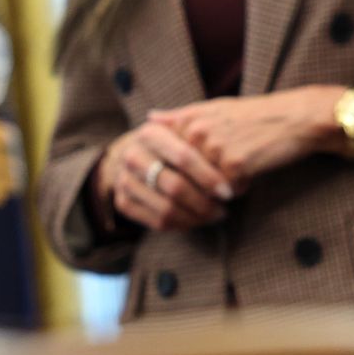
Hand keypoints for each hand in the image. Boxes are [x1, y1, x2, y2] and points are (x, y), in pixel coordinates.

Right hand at [96, 119, 235, 231]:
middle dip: (204, 203)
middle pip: (175, 187)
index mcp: (150, 134)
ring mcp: (125, 180)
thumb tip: (230, 159)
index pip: (184, 158)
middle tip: (223, 209)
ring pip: (167, 209)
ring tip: (214, 216)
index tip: (228, 192)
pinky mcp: (123, 202)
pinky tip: (196, 220)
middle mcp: (133, 156)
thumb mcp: (182, 130)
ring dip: (196, 218)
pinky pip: (157, 222)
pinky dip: (182, 225)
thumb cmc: (170, 141)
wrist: (132, 152)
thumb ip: (203, 139)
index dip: (208, 177)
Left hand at [147, 87, 340, 189]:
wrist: (294, 118)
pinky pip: (228, 191)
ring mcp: (214, 148)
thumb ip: (179, 117)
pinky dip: (242, 187)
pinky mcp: (234, 164)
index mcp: (188, 119)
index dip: (182, 173)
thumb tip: (149, 118)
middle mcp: (196, 132)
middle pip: (184, 178)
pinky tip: (254, 170)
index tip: (197, 171)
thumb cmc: (254, 115)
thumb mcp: (214, 109)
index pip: (168, 160)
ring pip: (206, 187)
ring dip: (223, 186)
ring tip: (242, 166)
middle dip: (201, 185)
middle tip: (224, 175)